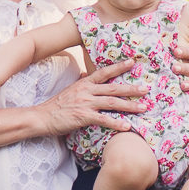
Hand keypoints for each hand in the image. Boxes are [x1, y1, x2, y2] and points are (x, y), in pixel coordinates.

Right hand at [35, 60, 149, 135]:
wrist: (42, 116)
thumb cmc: (56, 106)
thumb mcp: (70, 91)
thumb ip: (82, 86)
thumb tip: (89, 78)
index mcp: (83, 83)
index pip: (103, 72)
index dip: (118, 67)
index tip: (132, 62)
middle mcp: (86, 90)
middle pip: (113, 87)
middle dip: (131, 88)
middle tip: (146, 89)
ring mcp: (85, 103)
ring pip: (111, 102)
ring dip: (129, 105)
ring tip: (143, 107)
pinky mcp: (83, 116)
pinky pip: (103, 119)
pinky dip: (116, 123)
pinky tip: (127, 126)